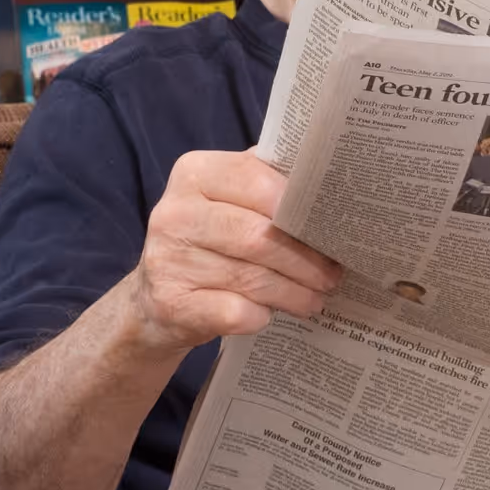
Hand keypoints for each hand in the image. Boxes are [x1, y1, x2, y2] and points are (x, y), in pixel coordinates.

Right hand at [125, 150, 341, 353]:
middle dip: (306, 259)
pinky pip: (236, 311)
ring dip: (295, 292)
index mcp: (194, 173)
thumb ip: (267, 183)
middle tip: (333, 274)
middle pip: (259, 236)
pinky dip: (261, 316)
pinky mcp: (172, 304)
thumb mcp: (229, 201)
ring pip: (252, 277)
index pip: (258, 181)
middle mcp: (174, 214)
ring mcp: (168, 260)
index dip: (300, 206)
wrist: (156, 299)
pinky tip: (270, 314)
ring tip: (316, 297)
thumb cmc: (210, 241)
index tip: (329, 226)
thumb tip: (328, 184)